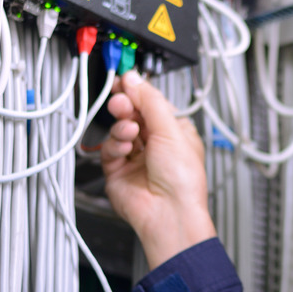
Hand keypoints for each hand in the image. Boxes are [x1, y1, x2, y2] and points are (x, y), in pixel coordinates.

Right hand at [101, 71, 216, 269]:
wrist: (168, 212)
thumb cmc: (182, 179)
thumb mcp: (171, 129)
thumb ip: (150, 101)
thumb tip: (134, 79)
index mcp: (176, 132)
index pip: (153, 105)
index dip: (139, 93)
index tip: (125, 82)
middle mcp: (156, 144)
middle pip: (134, 115)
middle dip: (126, 106)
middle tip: (121, 100)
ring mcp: (136, 158)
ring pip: (120, 130)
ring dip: (122, 126)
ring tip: (129, 130)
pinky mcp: (118, 171)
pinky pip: (110, 149)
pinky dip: (115, 144)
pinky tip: (124, 147)